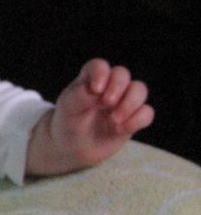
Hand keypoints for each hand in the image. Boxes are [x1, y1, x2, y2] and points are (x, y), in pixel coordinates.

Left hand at [26, 58, 153, 175]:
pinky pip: (146, 112)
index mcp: (90, 79)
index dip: (101, 73)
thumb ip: (80, 95)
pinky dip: (137, 120)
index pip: (99, 66)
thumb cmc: (68, 122)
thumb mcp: (68, 108)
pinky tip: (120, 129)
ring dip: (130, 103)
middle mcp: (109, 86)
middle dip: (117, 87)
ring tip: (114, 120)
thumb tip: (96, 89)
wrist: (73, 148)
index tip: (95, 90)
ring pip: (140, 89)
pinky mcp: (133, 118)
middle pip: (122, 74)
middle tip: (106, 103)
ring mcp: (123, 101)